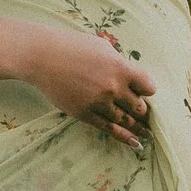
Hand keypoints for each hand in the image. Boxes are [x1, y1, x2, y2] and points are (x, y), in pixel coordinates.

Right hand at [23, 26, 157, 147]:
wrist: (42, 57)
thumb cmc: (72, 46)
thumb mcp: (102, 48)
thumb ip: (119, 63)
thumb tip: (130, 75)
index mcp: (120, 68)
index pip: (148, 87)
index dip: (147, 91)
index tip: (144, 93)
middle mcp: (112, 87)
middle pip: (139, 107)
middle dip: (142, 111)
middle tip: (145, 115)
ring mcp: (98, 102)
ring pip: (125, 120)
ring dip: (136, 127)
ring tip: (146, 133)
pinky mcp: (84, 114)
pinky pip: (109, 129)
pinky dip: (124, 137)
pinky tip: (135, 143)